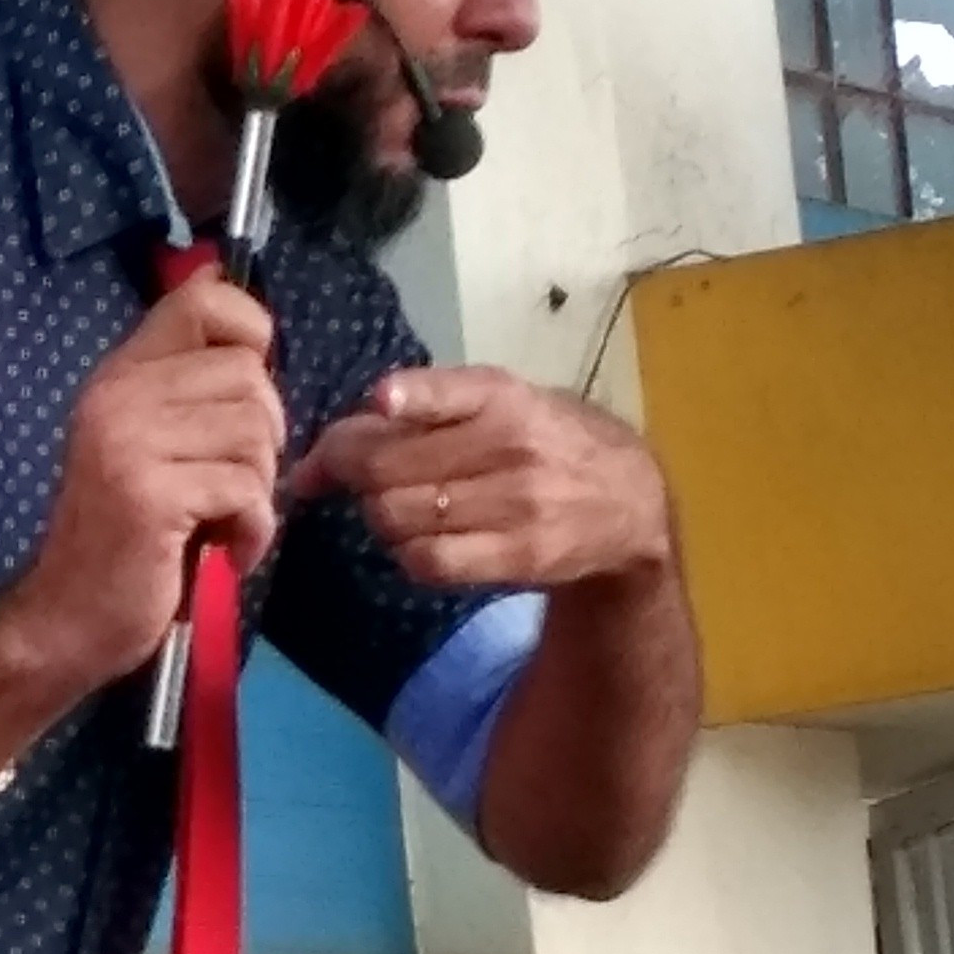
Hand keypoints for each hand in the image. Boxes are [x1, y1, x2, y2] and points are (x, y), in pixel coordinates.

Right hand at [0, 268, 285, 696]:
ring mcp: (129, 442)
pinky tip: (226, 553)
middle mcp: (118, 394)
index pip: (203, 299)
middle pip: (249, 374)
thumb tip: (234, 297)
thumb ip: (186, 383)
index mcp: (119, 374)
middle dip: (264, 437)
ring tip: (224, 522)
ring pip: (254, 432)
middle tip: (233, 485)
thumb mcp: (149, 443)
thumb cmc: (122, 539)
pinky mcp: (149, 494)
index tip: (245, 393)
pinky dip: (253, 530)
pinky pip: (245, 488)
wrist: (66, 621)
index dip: (251, 332)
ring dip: (258, 489)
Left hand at [289, 366, 673, 591]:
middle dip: (348, 470)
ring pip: (396, 516)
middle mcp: (509, 444)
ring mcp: (515, 504)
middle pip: (387, 466)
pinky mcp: (517, 556)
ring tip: (396, 504)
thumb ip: (426, 409)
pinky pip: (426, 561)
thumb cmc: (546, 440)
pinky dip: (406, 553)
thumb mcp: (503, 401)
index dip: (406, 397)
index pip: (446, 391)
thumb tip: (326, 448)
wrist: (627, 503)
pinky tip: (421, 541)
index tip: (380, 404)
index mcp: (501, 395)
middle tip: (344, 474)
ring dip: (377, 513)